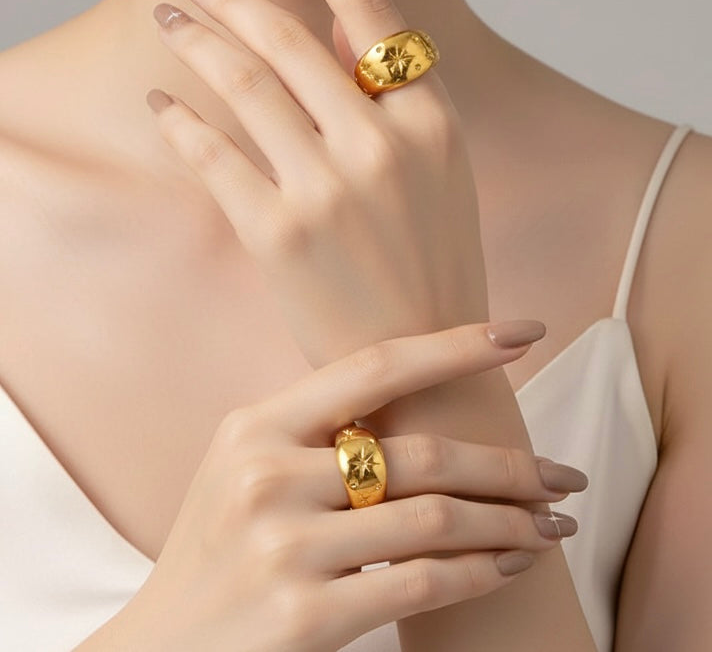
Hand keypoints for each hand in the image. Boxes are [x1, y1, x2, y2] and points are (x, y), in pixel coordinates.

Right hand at [104, 324, 585, 651]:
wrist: (163, 648)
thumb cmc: (220, 548)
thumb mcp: (245, 468)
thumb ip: (313, 433)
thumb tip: (418, 398)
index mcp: (256, 427)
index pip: (374, 367)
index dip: (455, 346)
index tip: (522, 332)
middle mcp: (266, 476)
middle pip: (422, 452)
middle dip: (510, 464)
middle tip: (563, 475)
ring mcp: (284, 546)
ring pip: (435, 517)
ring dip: (511, 521)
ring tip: (552, 524)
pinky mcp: (306, 616)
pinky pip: (424, 581)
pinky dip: (481, 571)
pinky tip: (509, 565)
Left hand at [148, 0, 486, 367]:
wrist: (426, 361)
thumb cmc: (432, 267)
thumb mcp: (438, 172)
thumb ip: (390, 96)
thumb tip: (332, 28)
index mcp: (431, 119)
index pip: (367, 4)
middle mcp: (382, 143)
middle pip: (286, 36)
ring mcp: (329, 187)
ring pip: (243, 82)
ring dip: (197, 40)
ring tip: (171, 19)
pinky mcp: (278, 232)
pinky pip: (214, 154)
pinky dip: (181, 121)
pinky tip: (163, 104)